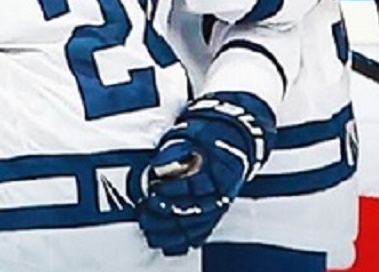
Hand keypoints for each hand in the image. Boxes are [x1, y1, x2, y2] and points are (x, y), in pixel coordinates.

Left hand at [138, 91, 275, 255]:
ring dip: (174, 230)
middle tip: (147, 211)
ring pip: (201, 223)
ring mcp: (221, 202)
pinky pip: (204, 230)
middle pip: (199, 208)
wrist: (230, 139)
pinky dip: (186, 239)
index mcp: (219, 166)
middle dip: (171, 212)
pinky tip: (169, 243)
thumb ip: (174, 151)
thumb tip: (158, 167)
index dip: (175, 188)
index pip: (198, 183)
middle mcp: (224, 188)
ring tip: (150, 229)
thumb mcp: (190, 134)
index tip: (154, 189)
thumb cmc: (205, 134)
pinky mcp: (216, 212)